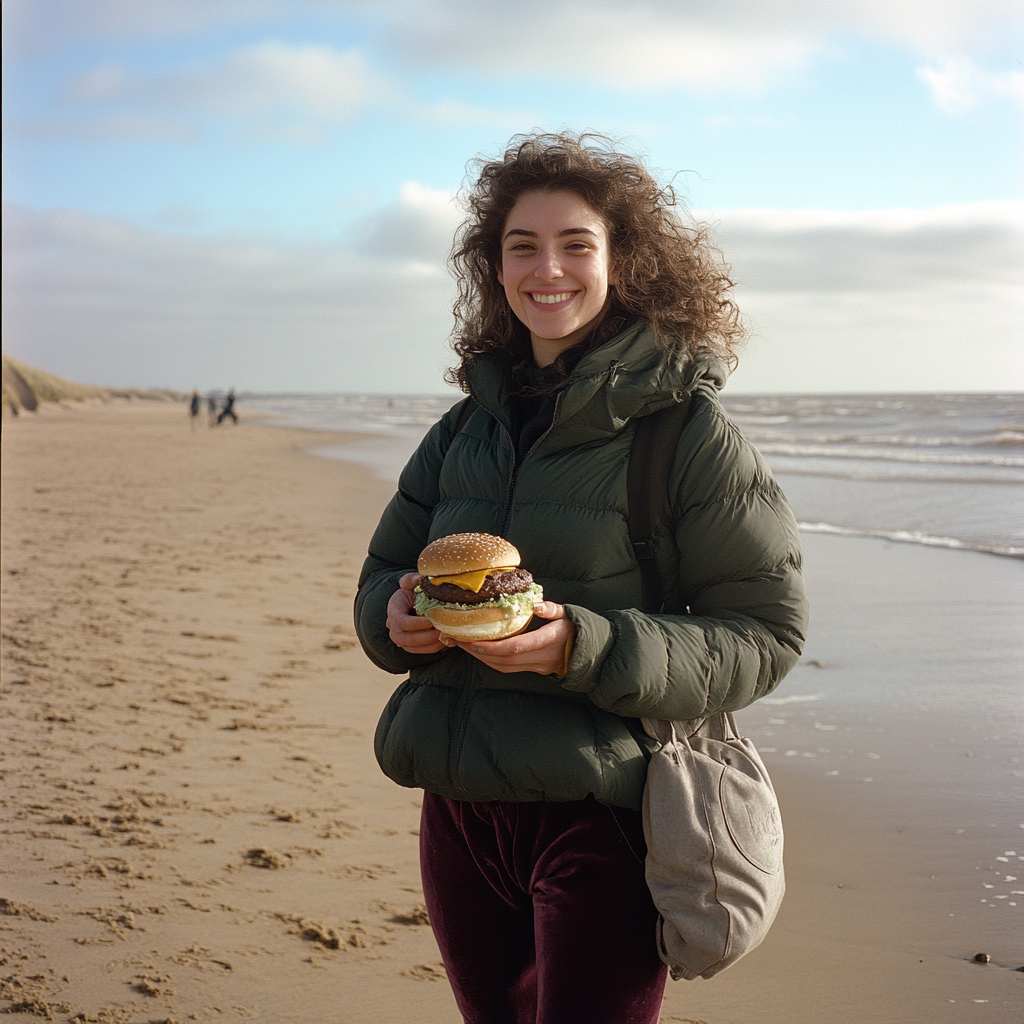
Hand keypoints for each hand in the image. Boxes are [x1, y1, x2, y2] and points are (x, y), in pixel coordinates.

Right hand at [386, 573, 446, 654]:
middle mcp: (393, 625)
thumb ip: (412, 579)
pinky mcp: (408, 644)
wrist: (415, 600)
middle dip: (423, 638)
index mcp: (394, 608)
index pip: (401, 621)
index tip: (430, 622)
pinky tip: (444, 643)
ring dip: (428, 645)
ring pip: (411, 647)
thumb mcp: (413, 581)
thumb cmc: (415, 590)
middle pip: (404, 638)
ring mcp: (399, 636)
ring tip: (444, 638)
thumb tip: (418, 580)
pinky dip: (431, 649)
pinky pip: (418, 651)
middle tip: (440, 633)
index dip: (415, 624)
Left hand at [452, 601, 574, 675]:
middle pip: (503, 660)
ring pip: (503, 667)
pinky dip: (491, 661)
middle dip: (479, 652)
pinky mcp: (532, 670)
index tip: (473, 640)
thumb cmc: (574, 629)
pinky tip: (479, 652)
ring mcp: (535, 666)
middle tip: (458, 640)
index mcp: (548, 641)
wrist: (588, 653)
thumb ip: (552, 609)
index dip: (492, 647)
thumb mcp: (567, 614)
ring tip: (463, 645)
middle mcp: (539, 657)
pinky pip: (507, 669)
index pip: (515, 647)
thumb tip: (535, 604)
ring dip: (481, 658)